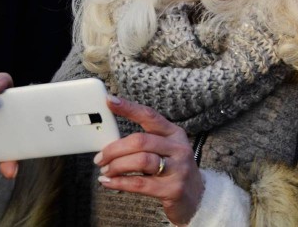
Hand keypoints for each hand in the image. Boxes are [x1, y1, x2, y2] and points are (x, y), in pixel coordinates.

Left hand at [95, 96, 204, 225]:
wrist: (197, 197)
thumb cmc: (173, 170)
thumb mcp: (165, 150)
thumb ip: (144, 143)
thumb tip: (110, 141)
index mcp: (174, 133)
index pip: (150, 116)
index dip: (129, 108)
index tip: (110, 100)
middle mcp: (178, 148)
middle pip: (141, 141)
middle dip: (114, 149)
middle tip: (100, 158)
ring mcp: (178, 168)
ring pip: (141, 161)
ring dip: (116, 166)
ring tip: (105, 171)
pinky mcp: (173, 189)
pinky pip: (140, 183)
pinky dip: (120, 182)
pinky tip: (108, 183)